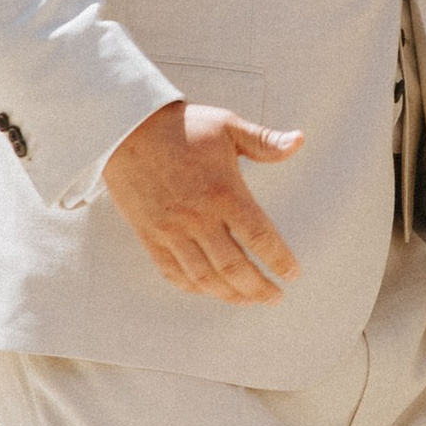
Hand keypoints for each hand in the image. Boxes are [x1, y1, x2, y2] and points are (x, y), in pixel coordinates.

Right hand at [103, 100, 303, 304]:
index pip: (259, 237)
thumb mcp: (227, 126)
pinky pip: (172, 271)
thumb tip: (300, 141)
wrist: (125, 127)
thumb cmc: (182, 126)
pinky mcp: (149, 235)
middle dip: (259, 288)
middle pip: (235, 267)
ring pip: (204, 277)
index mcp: (224, 192)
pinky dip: (193, 287)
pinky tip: (208, 290)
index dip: (279, 260)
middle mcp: (198, 217)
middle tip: (276, 297)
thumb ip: (264, 141)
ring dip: (230, 294)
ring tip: (248, 300)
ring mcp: (171, 230)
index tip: (293, 274)